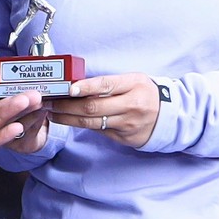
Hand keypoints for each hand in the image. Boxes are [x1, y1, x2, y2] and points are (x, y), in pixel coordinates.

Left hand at [42, 72, 160, 148]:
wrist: (168, 116)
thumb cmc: (146, 93)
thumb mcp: (133, 80)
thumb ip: (110, 83)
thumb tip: (79, 86)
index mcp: (134, 85)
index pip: (105, 85)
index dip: (85, 87)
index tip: (68, 89)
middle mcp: (131, 106)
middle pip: (93, 107)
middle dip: (67, 105)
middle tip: (50, 102)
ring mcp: (127, 124)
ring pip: (92, 122)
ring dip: (68, 118)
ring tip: (53, 113)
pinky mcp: (124, 138)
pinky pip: (98, 131)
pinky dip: (81, 125)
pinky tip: (68, 121)